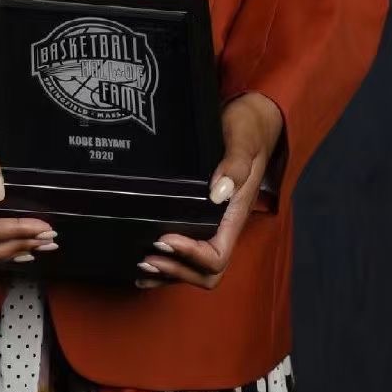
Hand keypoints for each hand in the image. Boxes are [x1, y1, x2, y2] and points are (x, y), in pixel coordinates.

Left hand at [135, 92, 283, 289]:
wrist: (250, 119)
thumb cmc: (247, 129)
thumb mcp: (243, 142)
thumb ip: (235, 165)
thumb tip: (217, 194)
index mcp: (234, 214)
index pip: (217, 254)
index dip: (192, 254)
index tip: (166, 237)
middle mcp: (222, 225)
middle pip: (206, 272)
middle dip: (177, 270)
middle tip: (147, 257)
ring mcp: (211, 222)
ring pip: (193, 267)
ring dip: (168, 272)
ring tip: (140, 264)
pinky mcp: (197, 213)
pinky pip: (185, 251)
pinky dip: (165, 263)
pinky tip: (143, 263)